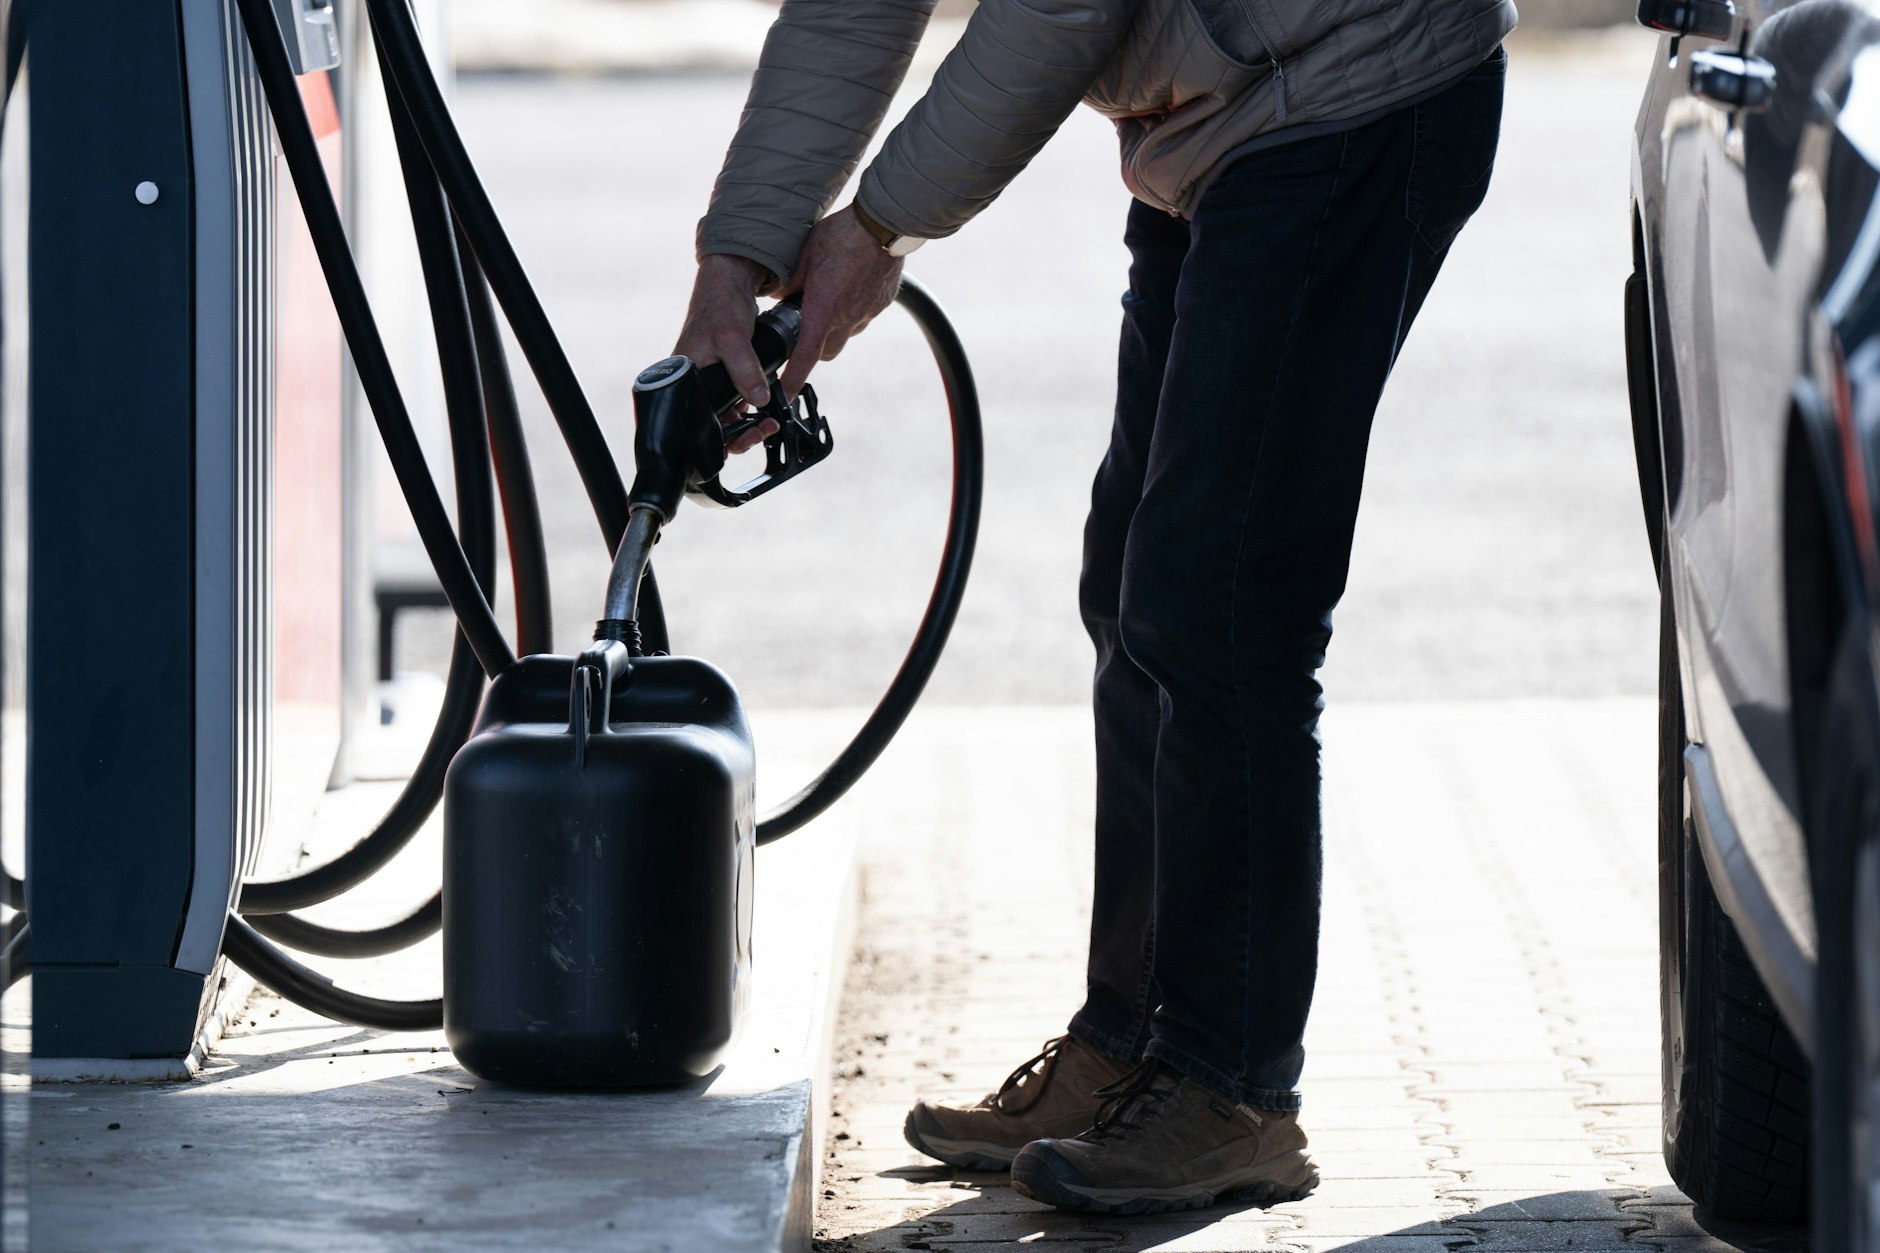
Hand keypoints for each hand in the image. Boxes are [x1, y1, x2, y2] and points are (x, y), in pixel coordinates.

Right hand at [674, 254, 778, 453]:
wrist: (730, 282)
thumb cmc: (720, 305)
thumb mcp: (732, 338)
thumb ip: (745, 370)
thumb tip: (758, 400)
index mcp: (683, 378)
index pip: (693, 422)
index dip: (718, 437)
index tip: (745, 437)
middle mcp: (693, 383)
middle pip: (711, 425)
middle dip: (739, 434)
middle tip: (762, 430)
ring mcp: (709, 380)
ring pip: (725, 415)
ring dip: (747, 423)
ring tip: (768, 422)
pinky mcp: (723, 375)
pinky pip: (735, 401)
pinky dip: (750, 406)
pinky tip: (765, 406)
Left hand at [777, 206, 903, 400]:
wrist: (884, 225)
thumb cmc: (841, 235)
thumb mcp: (803, 255)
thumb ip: (788, 282)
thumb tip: (775, 296)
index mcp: (823, 310)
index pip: (805, 357)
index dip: (793, 380)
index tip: (785, 395)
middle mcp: (846, 319)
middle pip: (826, 353)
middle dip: (813, 348)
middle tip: (804, 327)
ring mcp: (867, 313)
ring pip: (845, 336)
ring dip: (834, 329)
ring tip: (829, 300)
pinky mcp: (881, 304)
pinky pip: (863, 317)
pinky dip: (853, 311)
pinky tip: (849, 287)